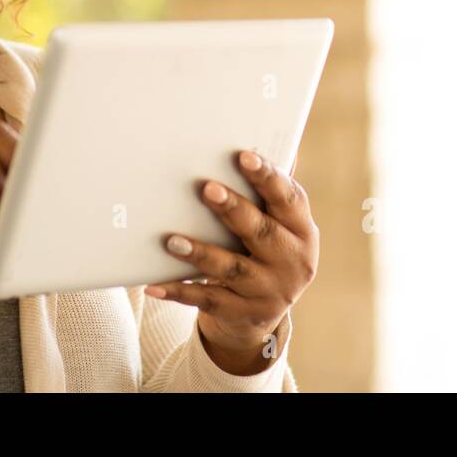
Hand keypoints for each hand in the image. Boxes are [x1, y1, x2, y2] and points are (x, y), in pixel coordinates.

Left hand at [144, 150, 318, 375]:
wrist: (264, 312)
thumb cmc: (267, 247)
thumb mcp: (280, 224)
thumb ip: (273, 189)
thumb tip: (266, 142)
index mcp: (302, 231)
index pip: (288, 199)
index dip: (267, 177)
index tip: (244, 156)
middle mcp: (291, 261)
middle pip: (260, 232)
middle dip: (233, 209)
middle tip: (206, 188)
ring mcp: (268, 291)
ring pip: (231, 268)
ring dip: (201, 252)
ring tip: (172, 240)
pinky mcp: (242, 314)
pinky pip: (207, 300)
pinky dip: (179, 291)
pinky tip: (154, 285)